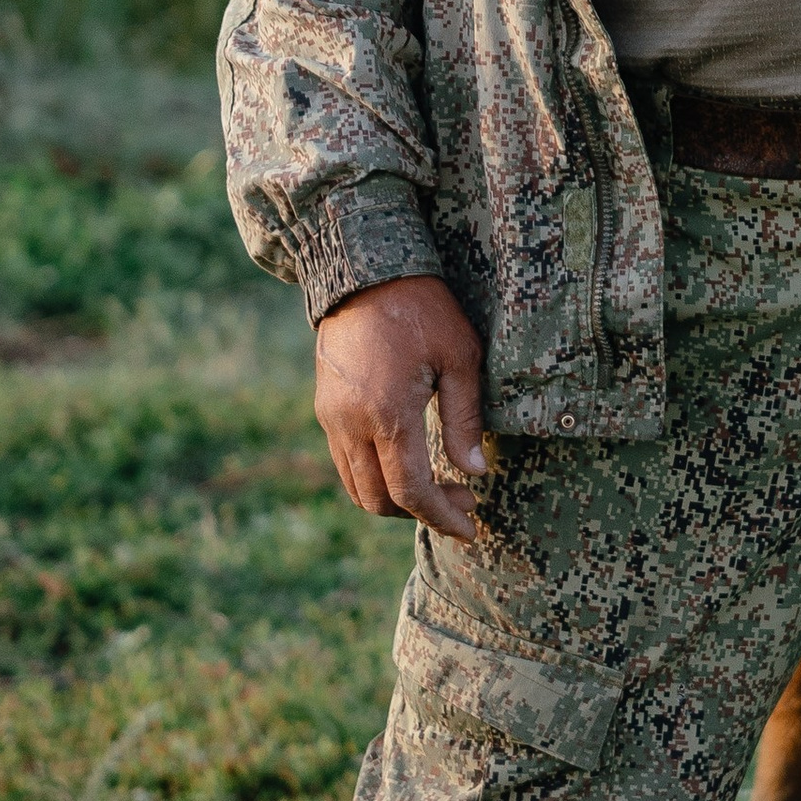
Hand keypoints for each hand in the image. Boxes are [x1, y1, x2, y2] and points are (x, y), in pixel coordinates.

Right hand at [314, 275, 486, 538]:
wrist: (364, 272)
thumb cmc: (422, 309)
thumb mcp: (460, 357)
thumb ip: (465, 420)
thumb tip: (475, 472)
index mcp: (388, 414)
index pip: (410, 491)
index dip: (441, 518)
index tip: (470, 528)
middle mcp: (351, 424)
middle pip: (378, 500)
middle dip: (421, 513)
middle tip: (464, 501)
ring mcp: (332, 419)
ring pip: (357, 487)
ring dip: (396, 500)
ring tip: (439, 487)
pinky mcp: (326, 410)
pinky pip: (347, 463)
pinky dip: (376, 478)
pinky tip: (409, 463)